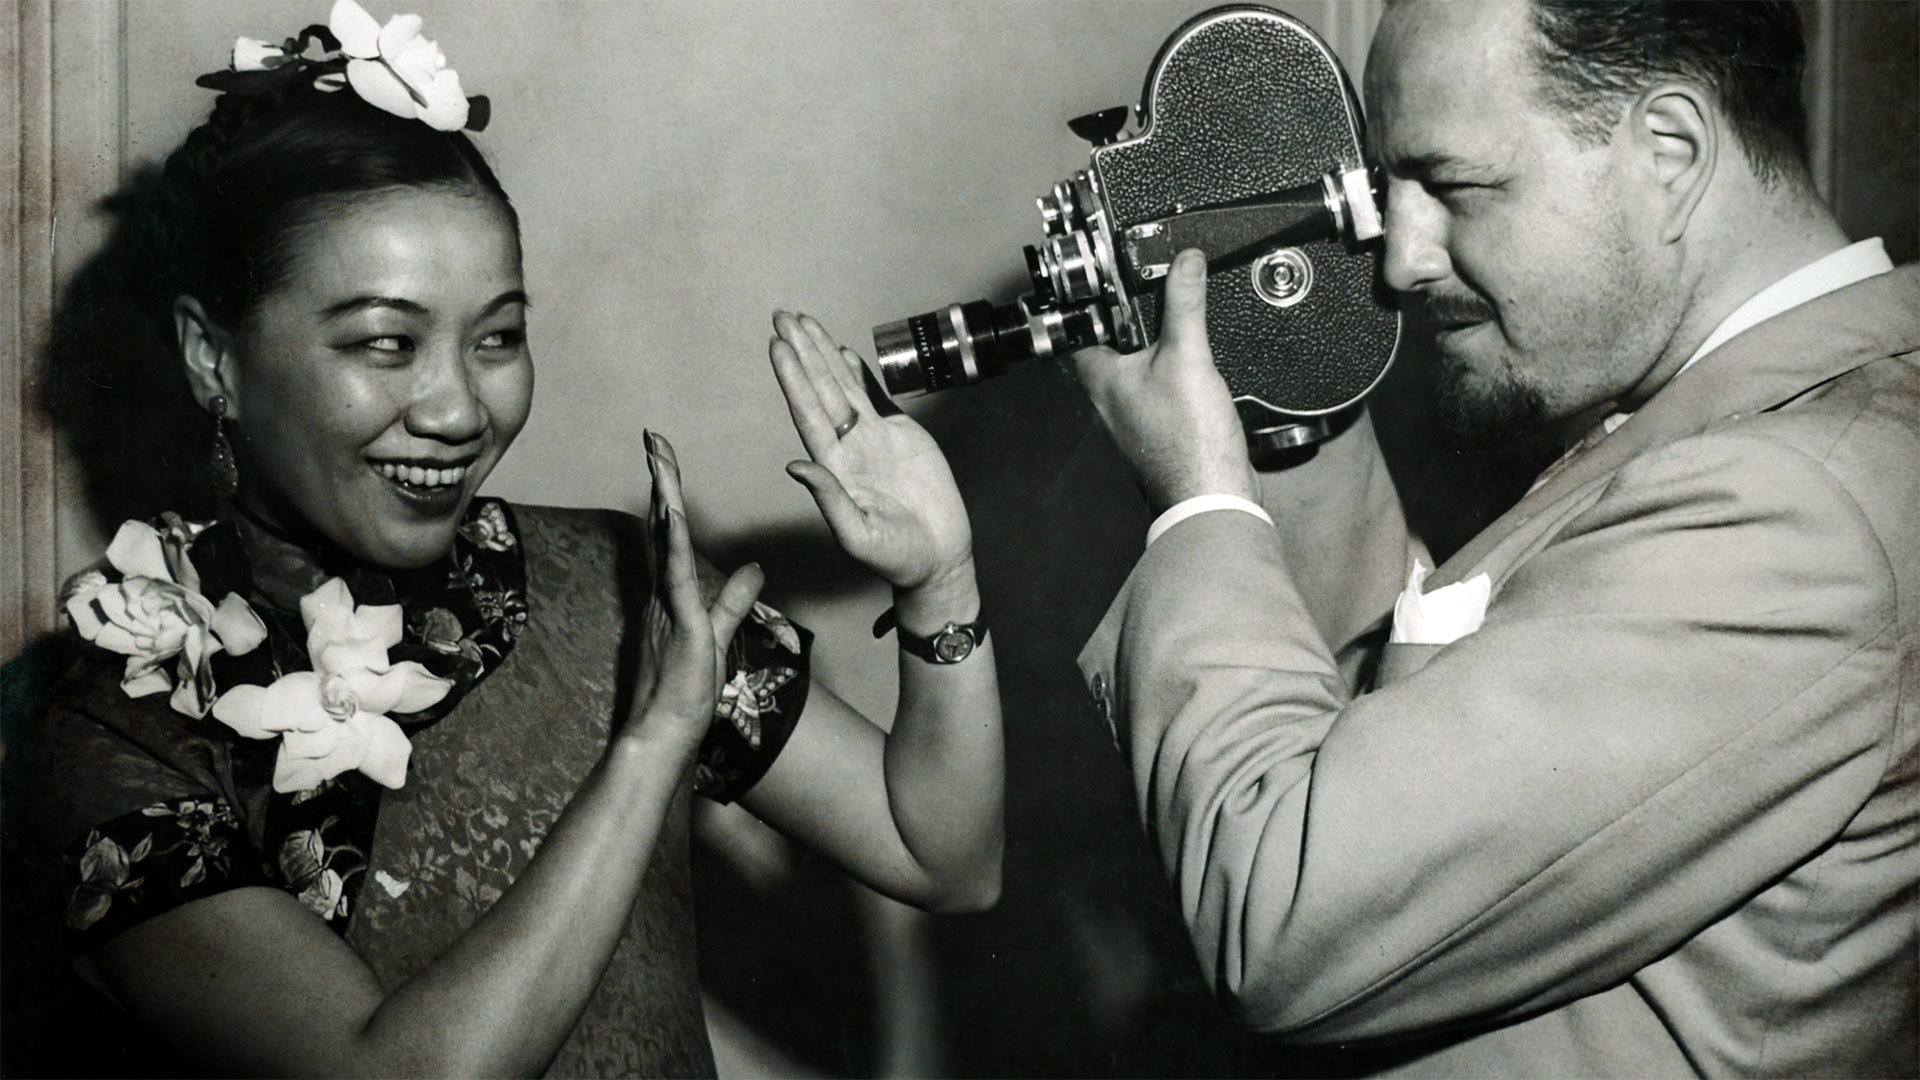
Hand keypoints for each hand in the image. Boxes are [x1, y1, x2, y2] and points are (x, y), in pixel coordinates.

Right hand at [633, 431, 762, 752]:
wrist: (663, 734)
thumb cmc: (685, 694)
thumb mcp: (718, 635)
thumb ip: (733, 600)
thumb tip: (753, 568)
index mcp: (670, 594)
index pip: (671, 535)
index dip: (670, 497)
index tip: (666, 462)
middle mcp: (661, 592)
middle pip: (662, 526)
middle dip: (660, 480)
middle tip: (655, 438)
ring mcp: (667, 605)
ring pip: (666, 540)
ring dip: (664, 496)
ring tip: (659, 456)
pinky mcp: (680, 623)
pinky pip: (676, 575)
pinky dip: (675, 542)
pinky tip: (676, 512)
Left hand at [769, 311, 974, 597]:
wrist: (938, 559)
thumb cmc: (896, 557)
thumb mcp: (857, 534)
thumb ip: (829, 499)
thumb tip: (796, 466)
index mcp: (835, 468)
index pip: (807, 413)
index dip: (793, 379)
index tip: (778, 347)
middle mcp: (849, 447)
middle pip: (820, 389)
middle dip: (803, 352)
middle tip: (783, 315)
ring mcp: (874, 440)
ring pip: (844, 387)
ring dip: (824, 354)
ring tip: (805, 322)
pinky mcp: (902, 437)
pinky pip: (875, 398)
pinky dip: (859, 374)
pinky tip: (843, 353)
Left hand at [1069, 248, 1255, 514]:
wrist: (1212, 495)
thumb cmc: (1187, 444)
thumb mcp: (1187, 356)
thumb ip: (1184, 304)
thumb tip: (1185, 261)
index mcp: (1100, 378)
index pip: (1075, 327)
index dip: (1081, 298)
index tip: (1092, 275)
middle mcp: (1110, 397)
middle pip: (1107, 343)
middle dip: (1124, 315)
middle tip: (1140, 286)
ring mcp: (1135, 413)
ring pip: (1134, 364)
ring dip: (1150, 340)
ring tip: (1168, 313)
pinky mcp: (1161, 425)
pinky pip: (1159, 384)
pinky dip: (1172, 365)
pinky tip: (1192, 360)